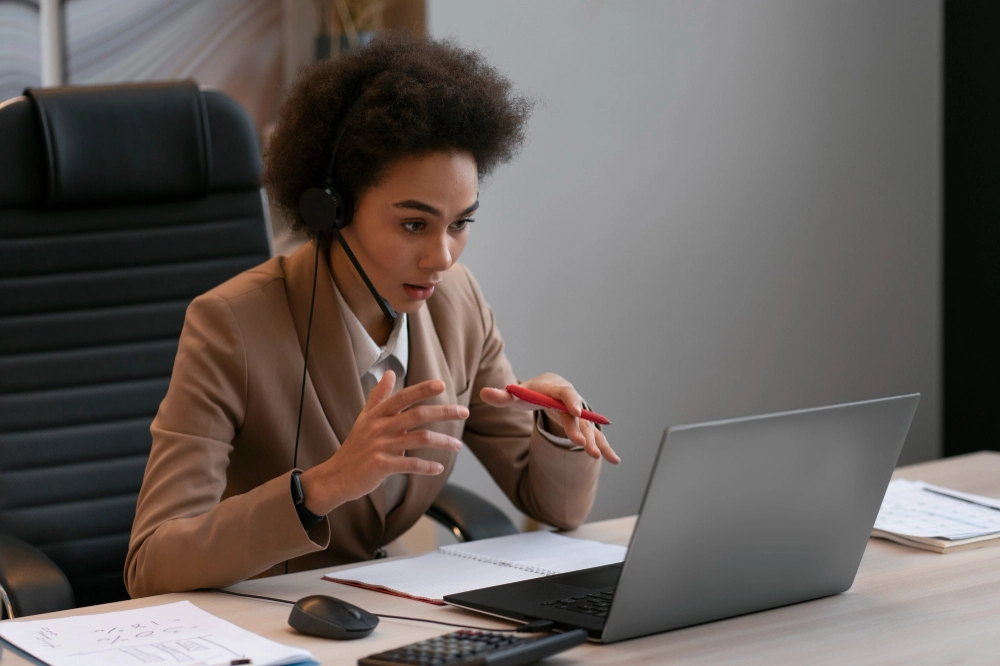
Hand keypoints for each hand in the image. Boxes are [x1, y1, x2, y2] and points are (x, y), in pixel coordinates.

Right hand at [300, 370, 467, 514]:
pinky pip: (411, 465)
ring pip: (420, 439)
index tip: (442, 384)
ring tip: (458, 446)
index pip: (404, 397)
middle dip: (444, 412)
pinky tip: (439, 468)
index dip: (423, 389)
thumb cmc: (355, 446)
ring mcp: (380, 446)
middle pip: (418, 415)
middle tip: (464, 412)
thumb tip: (389, 372)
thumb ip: (379, 396)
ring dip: (443, 441)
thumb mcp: (365, 418)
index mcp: (378, 414)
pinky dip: (427, 467)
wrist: (337, 476)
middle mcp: (380, 427)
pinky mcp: (381, 466)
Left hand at [481, 373, 619, 463]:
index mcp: (556, 389)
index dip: (571, 401)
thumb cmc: (530, 391)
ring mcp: (579, 414)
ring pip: (588, 429)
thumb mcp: (515, 394)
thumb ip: (501, 396)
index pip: (565, 393)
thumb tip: (483, 393)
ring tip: (598, 457)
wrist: (548, 388)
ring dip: (594, 442)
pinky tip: (615, 460)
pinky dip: (604, 447)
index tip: (575, 411)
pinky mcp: (583, 426)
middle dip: (581, 431)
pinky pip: (595, 437)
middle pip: (577, 416)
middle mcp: (571, 401)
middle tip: (582, 445)